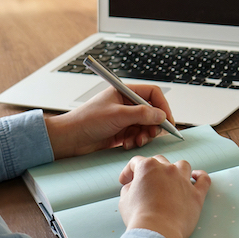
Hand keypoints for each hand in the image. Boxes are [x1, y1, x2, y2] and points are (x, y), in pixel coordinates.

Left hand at [44, 85, 174, 159]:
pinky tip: (127, 145)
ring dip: (144, 135)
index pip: (152, 94)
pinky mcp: (120, 132)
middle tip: (151, 134)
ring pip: (145, 126)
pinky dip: (136, 141)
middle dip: (153, 125)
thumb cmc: (86, 121)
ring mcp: (123, 119)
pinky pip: (137, 136)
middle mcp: (125, 104)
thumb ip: (141, 114)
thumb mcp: (117, 115)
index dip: (162, 106)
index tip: (168, 121)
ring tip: (137, 141)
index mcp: (124, 92)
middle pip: (151, 112)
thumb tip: (161, 115)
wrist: (70, 139)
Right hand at [117, 155, 209, 237]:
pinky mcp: (196, 194)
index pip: (136, 162)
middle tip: (145, 183)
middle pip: (159, 161)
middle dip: (150, 170)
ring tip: (171, 178)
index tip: (126, 182)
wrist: (157, 232)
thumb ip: (129, 188)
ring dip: (175, 169)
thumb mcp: (124, 199)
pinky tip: (196, 176)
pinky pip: (204, 179)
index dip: (129, 171)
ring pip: (182, 165)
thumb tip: (134, 186)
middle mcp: (168, 169)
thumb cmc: (139, 217)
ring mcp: (184, 180)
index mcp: (148, 167)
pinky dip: (201, 176)